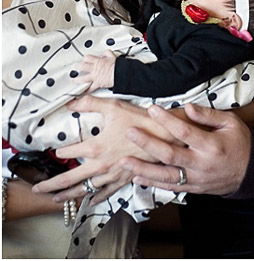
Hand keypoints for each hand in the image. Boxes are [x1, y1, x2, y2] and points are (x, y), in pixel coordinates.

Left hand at [32, 96, 179, 203]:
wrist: (164, 136)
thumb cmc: (140, 121)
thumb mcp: (113, 107)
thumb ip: (89, 103)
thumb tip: (71, 102)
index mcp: (95, 146)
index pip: (68, 150)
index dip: (59, 150)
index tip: (54, 150)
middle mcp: (100, 164)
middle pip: (69, 179)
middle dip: (51, 185)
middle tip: (38, 189)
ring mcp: (111, 174)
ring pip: (85, 189)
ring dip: (69, 195)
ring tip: (56, 199)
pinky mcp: (124, 179)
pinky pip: (106, 193)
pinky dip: (95, 199)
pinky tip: (89, 202)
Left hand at [74, 50, 115, 90]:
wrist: (122, 73)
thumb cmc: (118, 66)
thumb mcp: (112, 56)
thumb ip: (107, 54)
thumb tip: (105, 53)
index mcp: (98, 61)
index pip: (87, 58)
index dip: (85, 59)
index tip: (84, 60)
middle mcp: (94, 68)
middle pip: (82, 66)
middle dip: (77, 67)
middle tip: (74, 68)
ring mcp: (95, 76)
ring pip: (82, 78)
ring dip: (77, 80)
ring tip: (73, 80)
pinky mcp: (98, 83)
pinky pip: (91, 88)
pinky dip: (87, 91)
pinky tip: (84, 92)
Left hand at [121, 103, 250, 195]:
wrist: (253, 172)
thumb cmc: (241, 143)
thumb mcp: (231, 122)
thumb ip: (209, 115)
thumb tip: (187, 107)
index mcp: (212, 145)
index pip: (185, 131)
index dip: (167, 119)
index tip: (152, 109)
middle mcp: (202, 164)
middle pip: (170, 155)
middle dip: (148, 143)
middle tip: (130, 132)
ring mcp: (197, 179)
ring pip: (166, 175)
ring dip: (143, 168)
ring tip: (124, 161)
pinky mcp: (194, 188)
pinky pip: (170, 187)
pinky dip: (153, 183)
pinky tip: (137, 177)